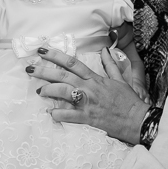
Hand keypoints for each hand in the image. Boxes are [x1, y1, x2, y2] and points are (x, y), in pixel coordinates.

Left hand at [27, 47, 149, 144]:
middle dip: (44, 71)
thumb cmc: (128, 100)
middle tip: (30, 69)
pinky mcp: (89, 117)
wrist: (137, 119)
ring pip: (63, 92)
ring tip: (39, 90)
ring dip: (49, 91)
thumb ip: (109, 64)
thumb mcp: (119, 79)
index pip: (72, 62)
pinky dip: (58, 114)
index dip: (56, 56)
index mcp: (95, 78)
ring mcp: (88, 102)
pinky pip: (70, 115)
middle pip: (62, 76)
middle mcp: (89, 87)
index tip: (42, 51)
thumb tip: (105, 49)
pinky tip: (50, 113)